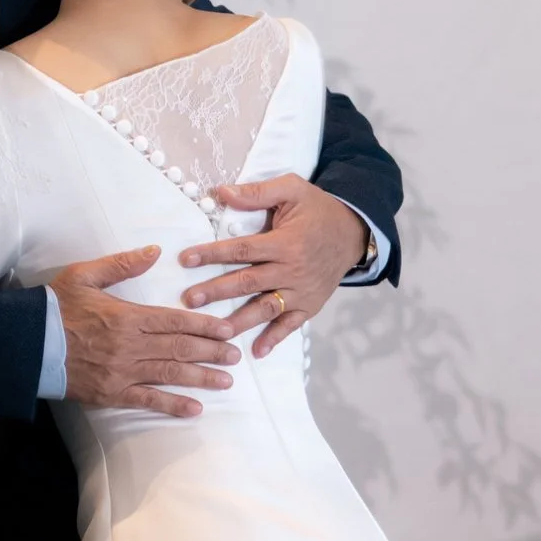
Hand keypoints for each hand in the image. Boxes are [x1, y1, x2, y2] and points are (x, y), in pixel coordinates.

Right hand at [51, 246, 241, 416]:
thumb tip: (154, 251)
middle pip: (179, 348)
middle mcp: (130, 346)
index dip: (204, 325)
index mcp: (127, 316)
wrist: (26, 343)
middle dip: (211, 352)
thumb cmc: (55, 306)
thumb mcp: (85, 275)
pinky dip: (172, 405)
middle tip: (236, 355)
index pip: (175, 320)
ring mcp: (122, 372)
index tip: (227, 330)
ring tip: (226, 380)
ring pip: (170, 374)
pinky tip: (195, 408)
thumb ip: (122, 264)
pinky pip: (147, 401)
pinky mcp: (111, 393)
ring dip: (201, 377)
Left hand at [179, 176, 365, 355]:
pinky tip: (256, 351)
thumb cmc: (318, 209)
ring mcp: (301, 291)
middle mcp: (292, 270)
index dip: (212, 254)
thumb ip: (258, 192)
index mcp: (285, 242)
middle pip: (248, 282)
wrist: (354, 232)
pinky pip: (291, 325)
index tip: (186, 260)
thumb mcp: (292, 189)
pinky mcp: (310, 305)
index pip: (242, 249)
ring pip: (265, 308)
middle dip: (216, 291)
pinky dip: (275, 339)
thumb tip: (222, 192)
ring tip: (215, 331)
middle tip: (189, 299)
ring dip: (239, 320)